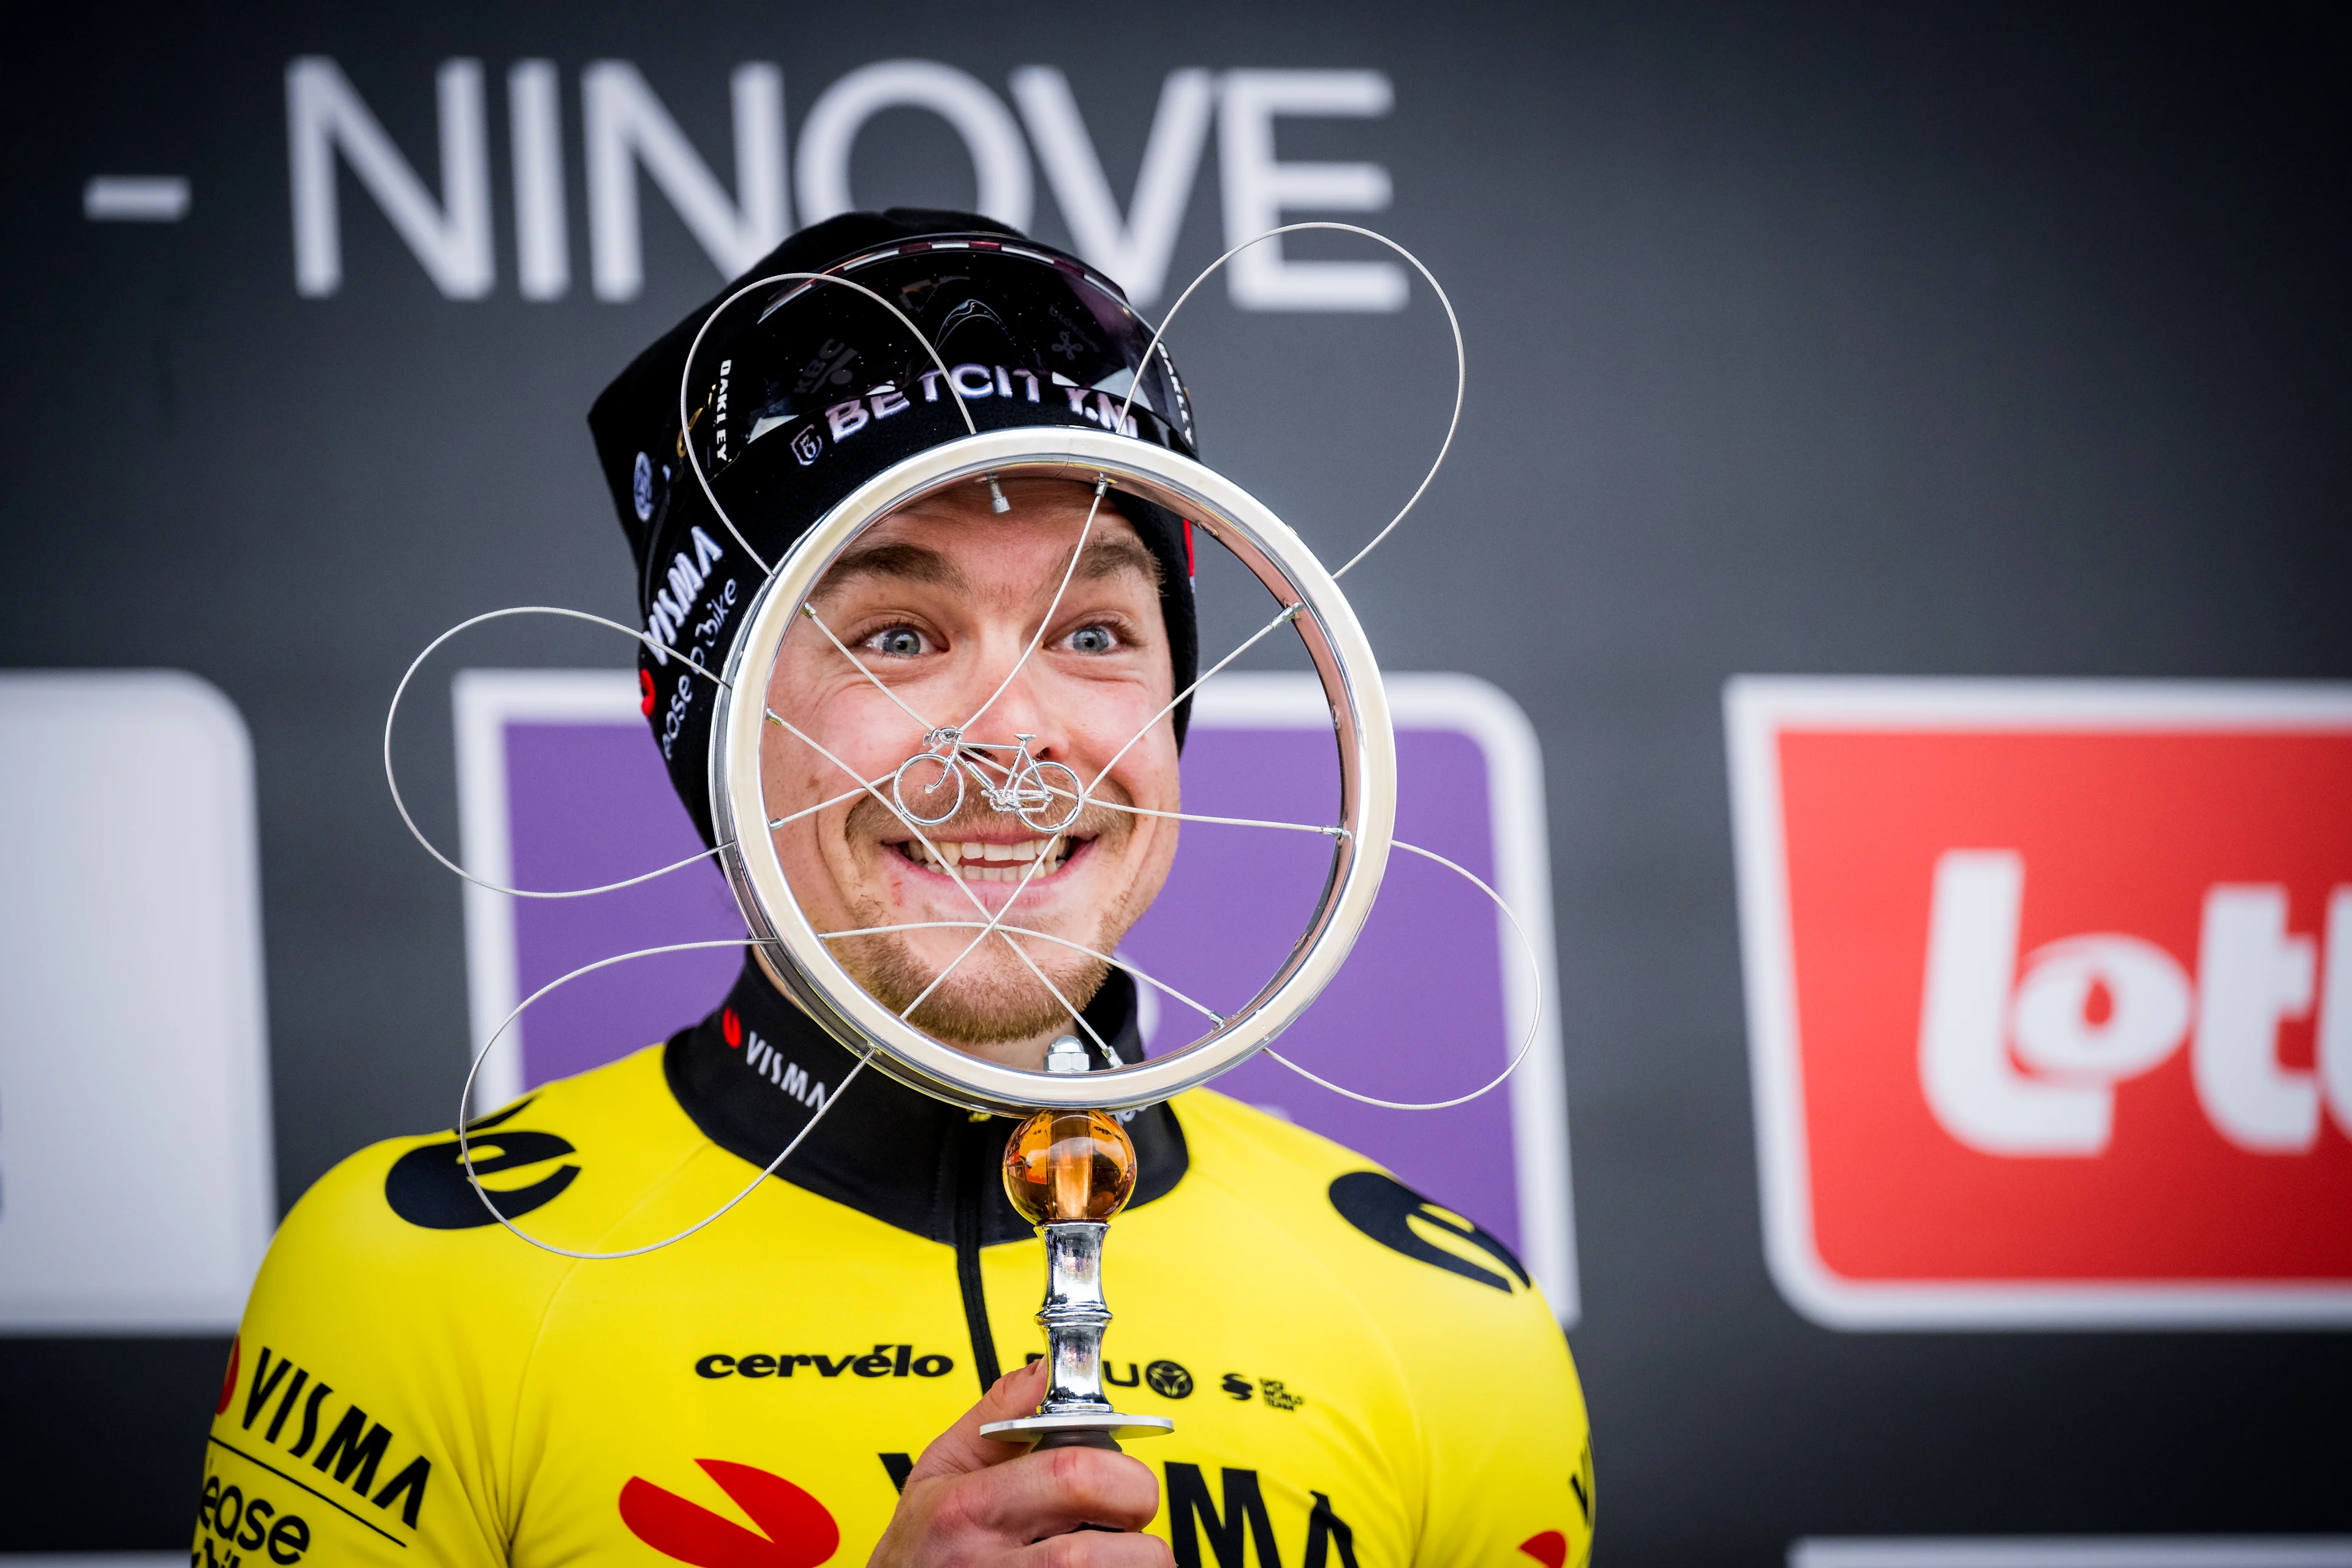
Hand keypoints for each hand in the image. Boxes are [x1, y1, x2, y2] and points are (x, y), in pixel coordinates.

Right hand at [868, 1360, 1171, 1567]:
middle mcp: (987, 1563)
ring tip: (1111, 1551)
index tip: (1127, 1476)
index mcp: (969, 1506)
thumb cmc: (922, 1542)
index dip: (1122, 1475)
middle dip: (1136, 1532)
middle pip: (1097, 1550)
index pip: (1072, 1477)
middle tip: (1128, 1521)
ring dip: (1129, 1565)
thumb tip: (1046, 1370)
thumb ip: (999, 1413)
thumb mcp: (942, 1466)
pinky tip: (1096, 1567)